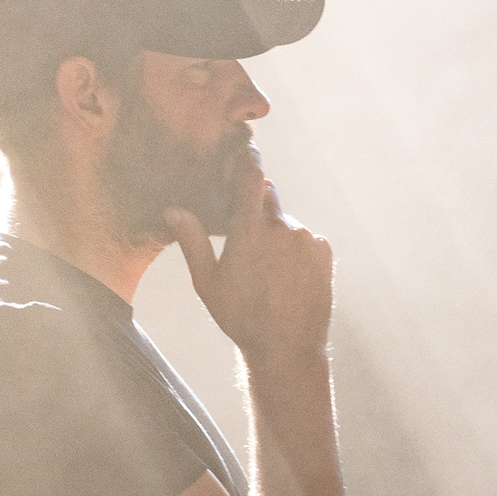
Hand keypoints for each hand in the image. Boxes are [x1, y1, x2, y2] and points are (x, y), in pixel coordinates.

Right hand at [166, 159, 331, 369]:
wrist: (287, 347)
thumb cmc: (240, 317)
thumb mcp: (208, 283)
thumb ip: (192, 241)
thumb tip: (173, 210)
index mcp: (249, 232)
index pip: (250, 178)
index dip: (247, 159)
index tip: (246, 147)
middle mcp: (280, 228)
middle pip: (268, 197)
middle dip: (256, 209)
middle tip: (248, 241)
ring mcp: (305, 239)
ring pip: (286, 223)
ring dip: (277, 235)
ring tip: (270, 272)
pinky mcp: (323, 251)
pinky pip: (306, 239)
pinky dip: (297, 250)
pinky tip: (288, 277)